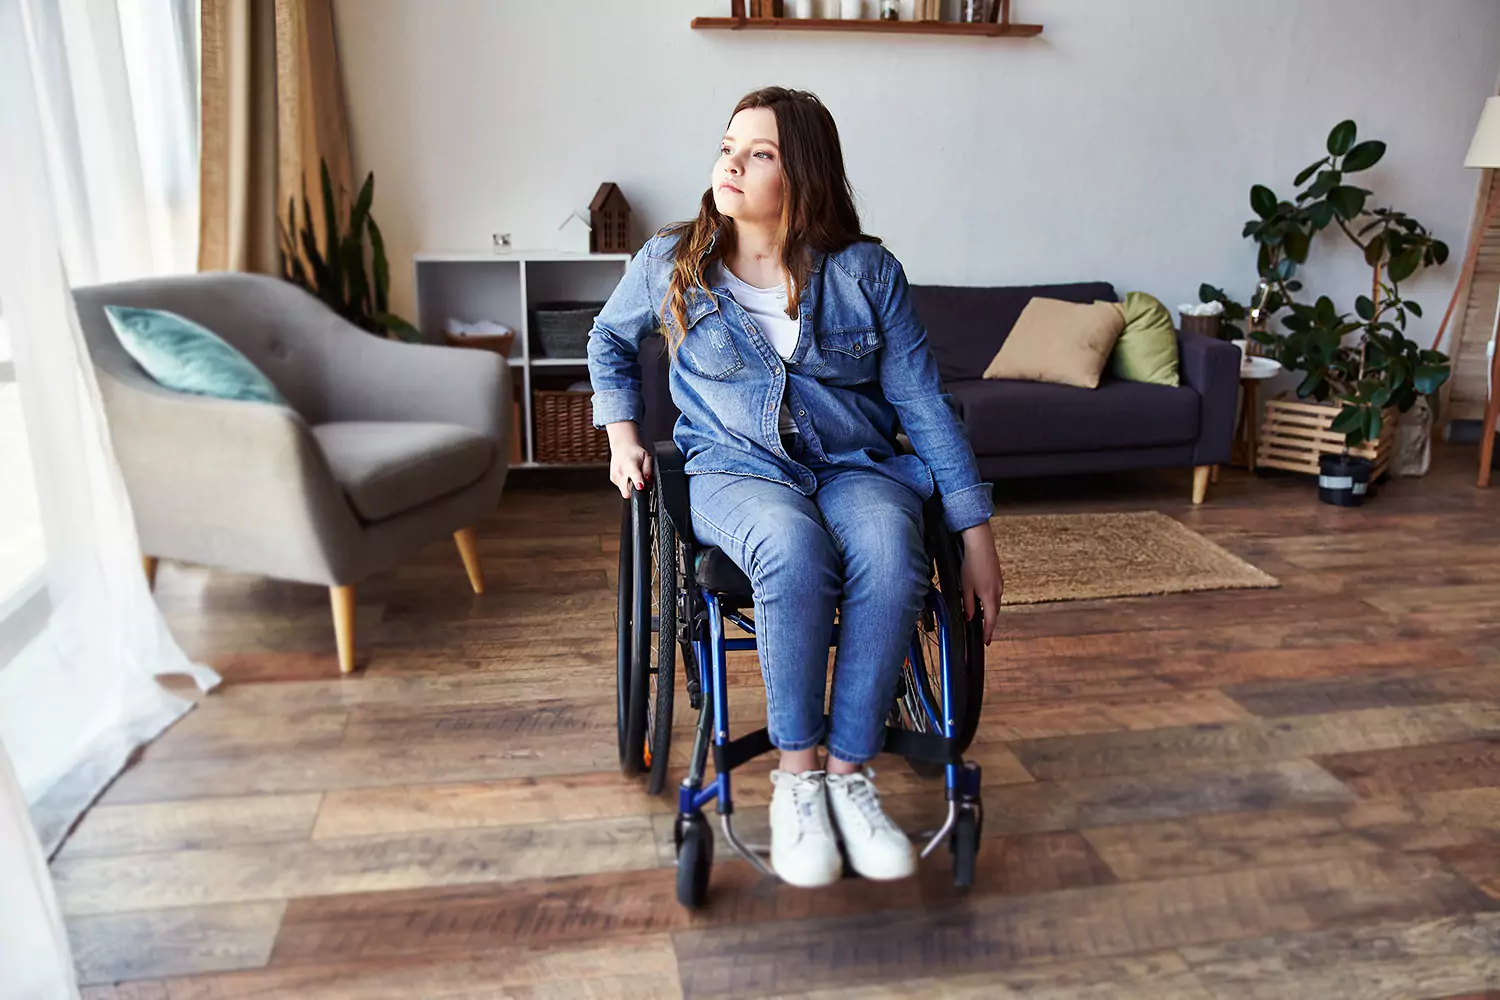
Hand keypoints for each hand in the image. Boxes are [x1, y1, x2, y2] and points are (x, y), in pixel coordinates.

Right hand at [606, 421, 651, 498]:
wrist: (622, 446)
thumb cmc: (634, 452)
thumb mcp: (646, 458)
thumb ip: (649, 470)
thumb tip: (649, 480)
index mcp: (631, 465)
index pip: (634, 476)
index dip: (638, 482)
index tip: (640, 486)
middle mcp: (621, 471)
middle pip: (627, 492)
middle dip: (635, 492)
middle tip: (640, 484)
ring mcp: (615, 475)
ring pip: (624, 491)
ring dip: (630, 488)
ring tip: (633, 477)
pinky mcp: (613, 479)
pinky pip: (621, 487)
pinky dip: (625, 484)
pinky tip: (628, 476)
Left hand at [958, 521, 1004, 644]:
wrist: (981, 544)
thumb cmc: (972, 563)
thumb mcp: (965, 586)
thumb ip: (967, 604)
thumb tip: (969, 617)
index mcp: (989, 597)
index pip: (990, 621)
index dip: (988, 632)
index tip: (986, 642)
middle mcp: (998, 592)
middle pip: (994, 613)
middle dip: (989, 624)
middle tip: (984, 634)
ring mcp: (999, 584)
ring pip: (994, 603)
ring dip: (989, 611)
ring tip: (981, 619)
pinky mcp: (998, 577)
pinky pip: (995, 594)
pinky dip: (989, 601)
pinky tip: (982, 599)